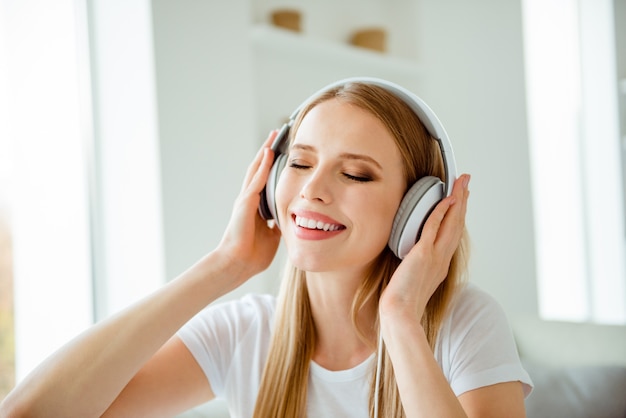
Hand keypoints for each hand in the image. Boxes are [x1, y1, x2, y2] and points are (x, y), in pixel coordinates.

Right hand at [216, 131, 281, 282]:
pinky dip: (262, 166)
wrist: (236, 265)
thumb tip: (289, 221)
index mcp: (255, 208)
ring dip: (264, 152)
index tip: (281, 153)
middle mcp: (248, 200)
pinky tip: (268, 153)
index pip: (265, 182)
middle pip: (259, 170)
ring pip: (256, 170)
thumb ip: (278, 226)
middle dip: (267, 152)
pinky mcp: (245, 203)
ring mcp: (245, 200)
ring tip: (273, 137)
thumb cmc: (251, 255)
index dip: (272, 167)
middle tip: (276, 136)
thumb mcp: (272, 238)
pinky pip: (255, 180)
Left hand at [380, 174, 469, 321]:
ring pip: (451, 223)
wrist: (400, 315)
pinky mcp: (424, 255)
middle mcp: (442, 260)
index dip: (458, 216)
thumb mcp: (412, 283)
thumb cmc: (402, 304)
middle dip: (462, 201)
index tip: (460, 200)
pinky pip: (434, 228)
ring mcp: (435, 257)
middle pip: (457, 225)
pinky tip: (445, 199)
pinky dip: (441, 213)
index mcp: (440, 266)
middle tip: (467, 182)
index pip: (452, 235)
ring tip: (462, 183)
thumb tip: (408, 263)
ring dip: (457, 201)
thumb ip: (414, 270)